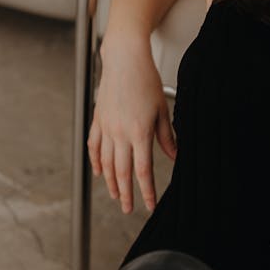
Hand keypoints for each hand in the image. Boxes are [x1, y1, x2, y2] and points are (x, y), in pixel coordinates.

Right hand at [87, 39, 175, 214]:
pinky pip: (95, 146)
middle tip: (128, 209)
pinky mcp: (98, 120)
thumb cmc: (146, 81)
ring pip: (106, 163)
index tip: (150, 205)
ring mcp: (106, 128)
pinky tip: (99, 171)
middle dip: (125, 194)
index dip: (146, 191)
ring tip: (115, 195)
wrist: (125, 60)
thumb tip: (174, 156)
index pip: (142, 171)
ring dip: (111, 182)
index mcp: (139, 133)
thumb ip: (166, 137)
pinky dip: (96, 161)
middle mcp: (120, 134)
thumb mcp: (162, 110)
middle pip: (122, 172)